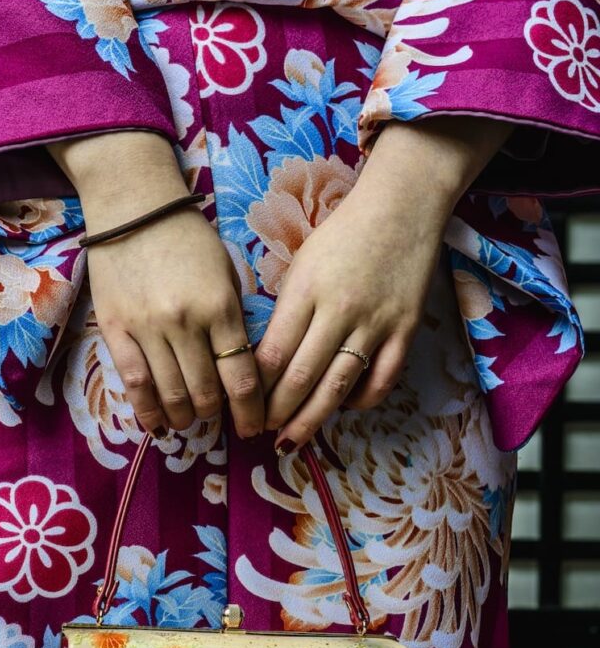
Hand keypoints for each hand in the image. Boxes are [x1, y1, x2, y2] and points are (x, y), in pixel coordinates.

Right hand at [47, 130, 263, 438]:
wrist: (133, 206)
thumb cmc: (187, 238)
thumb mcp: (226, 274)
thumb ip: (233, 322)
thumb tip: (240, 372)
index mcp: (221, 307)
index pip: (241, 378)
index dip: (250, 412)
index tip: (253, 427)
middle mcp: (186, 322)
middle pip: (206, 394)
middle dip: (216, 415)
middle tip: (219, 419)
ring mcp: (148, 328)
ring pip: (171, 395)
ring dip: (184, 417)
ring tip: (188, 419)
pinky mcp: (116, 330)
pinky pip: (134, 383)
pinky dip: (148, 411)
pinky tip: (158, 425)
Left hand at [253, 115, 515, 450]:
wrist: (403, 206)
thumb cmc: (343, 234)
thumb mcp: (301, 265)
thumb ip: (286, 311)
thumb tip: (264, 362)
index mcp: (305, 290)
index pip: (271, 354)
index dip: (253, 390)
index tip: (241, 408)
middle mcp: (338, 310)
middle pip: (300, 377)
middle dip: (276, 413)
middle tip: (261, 432)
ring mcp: (374, 323)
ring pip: (337, 386)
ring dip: (310, 419)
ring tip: (291, 440)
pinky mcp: (405, 330)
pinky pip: (381, 380)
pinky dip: (360, 401)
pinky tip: (343, 407)